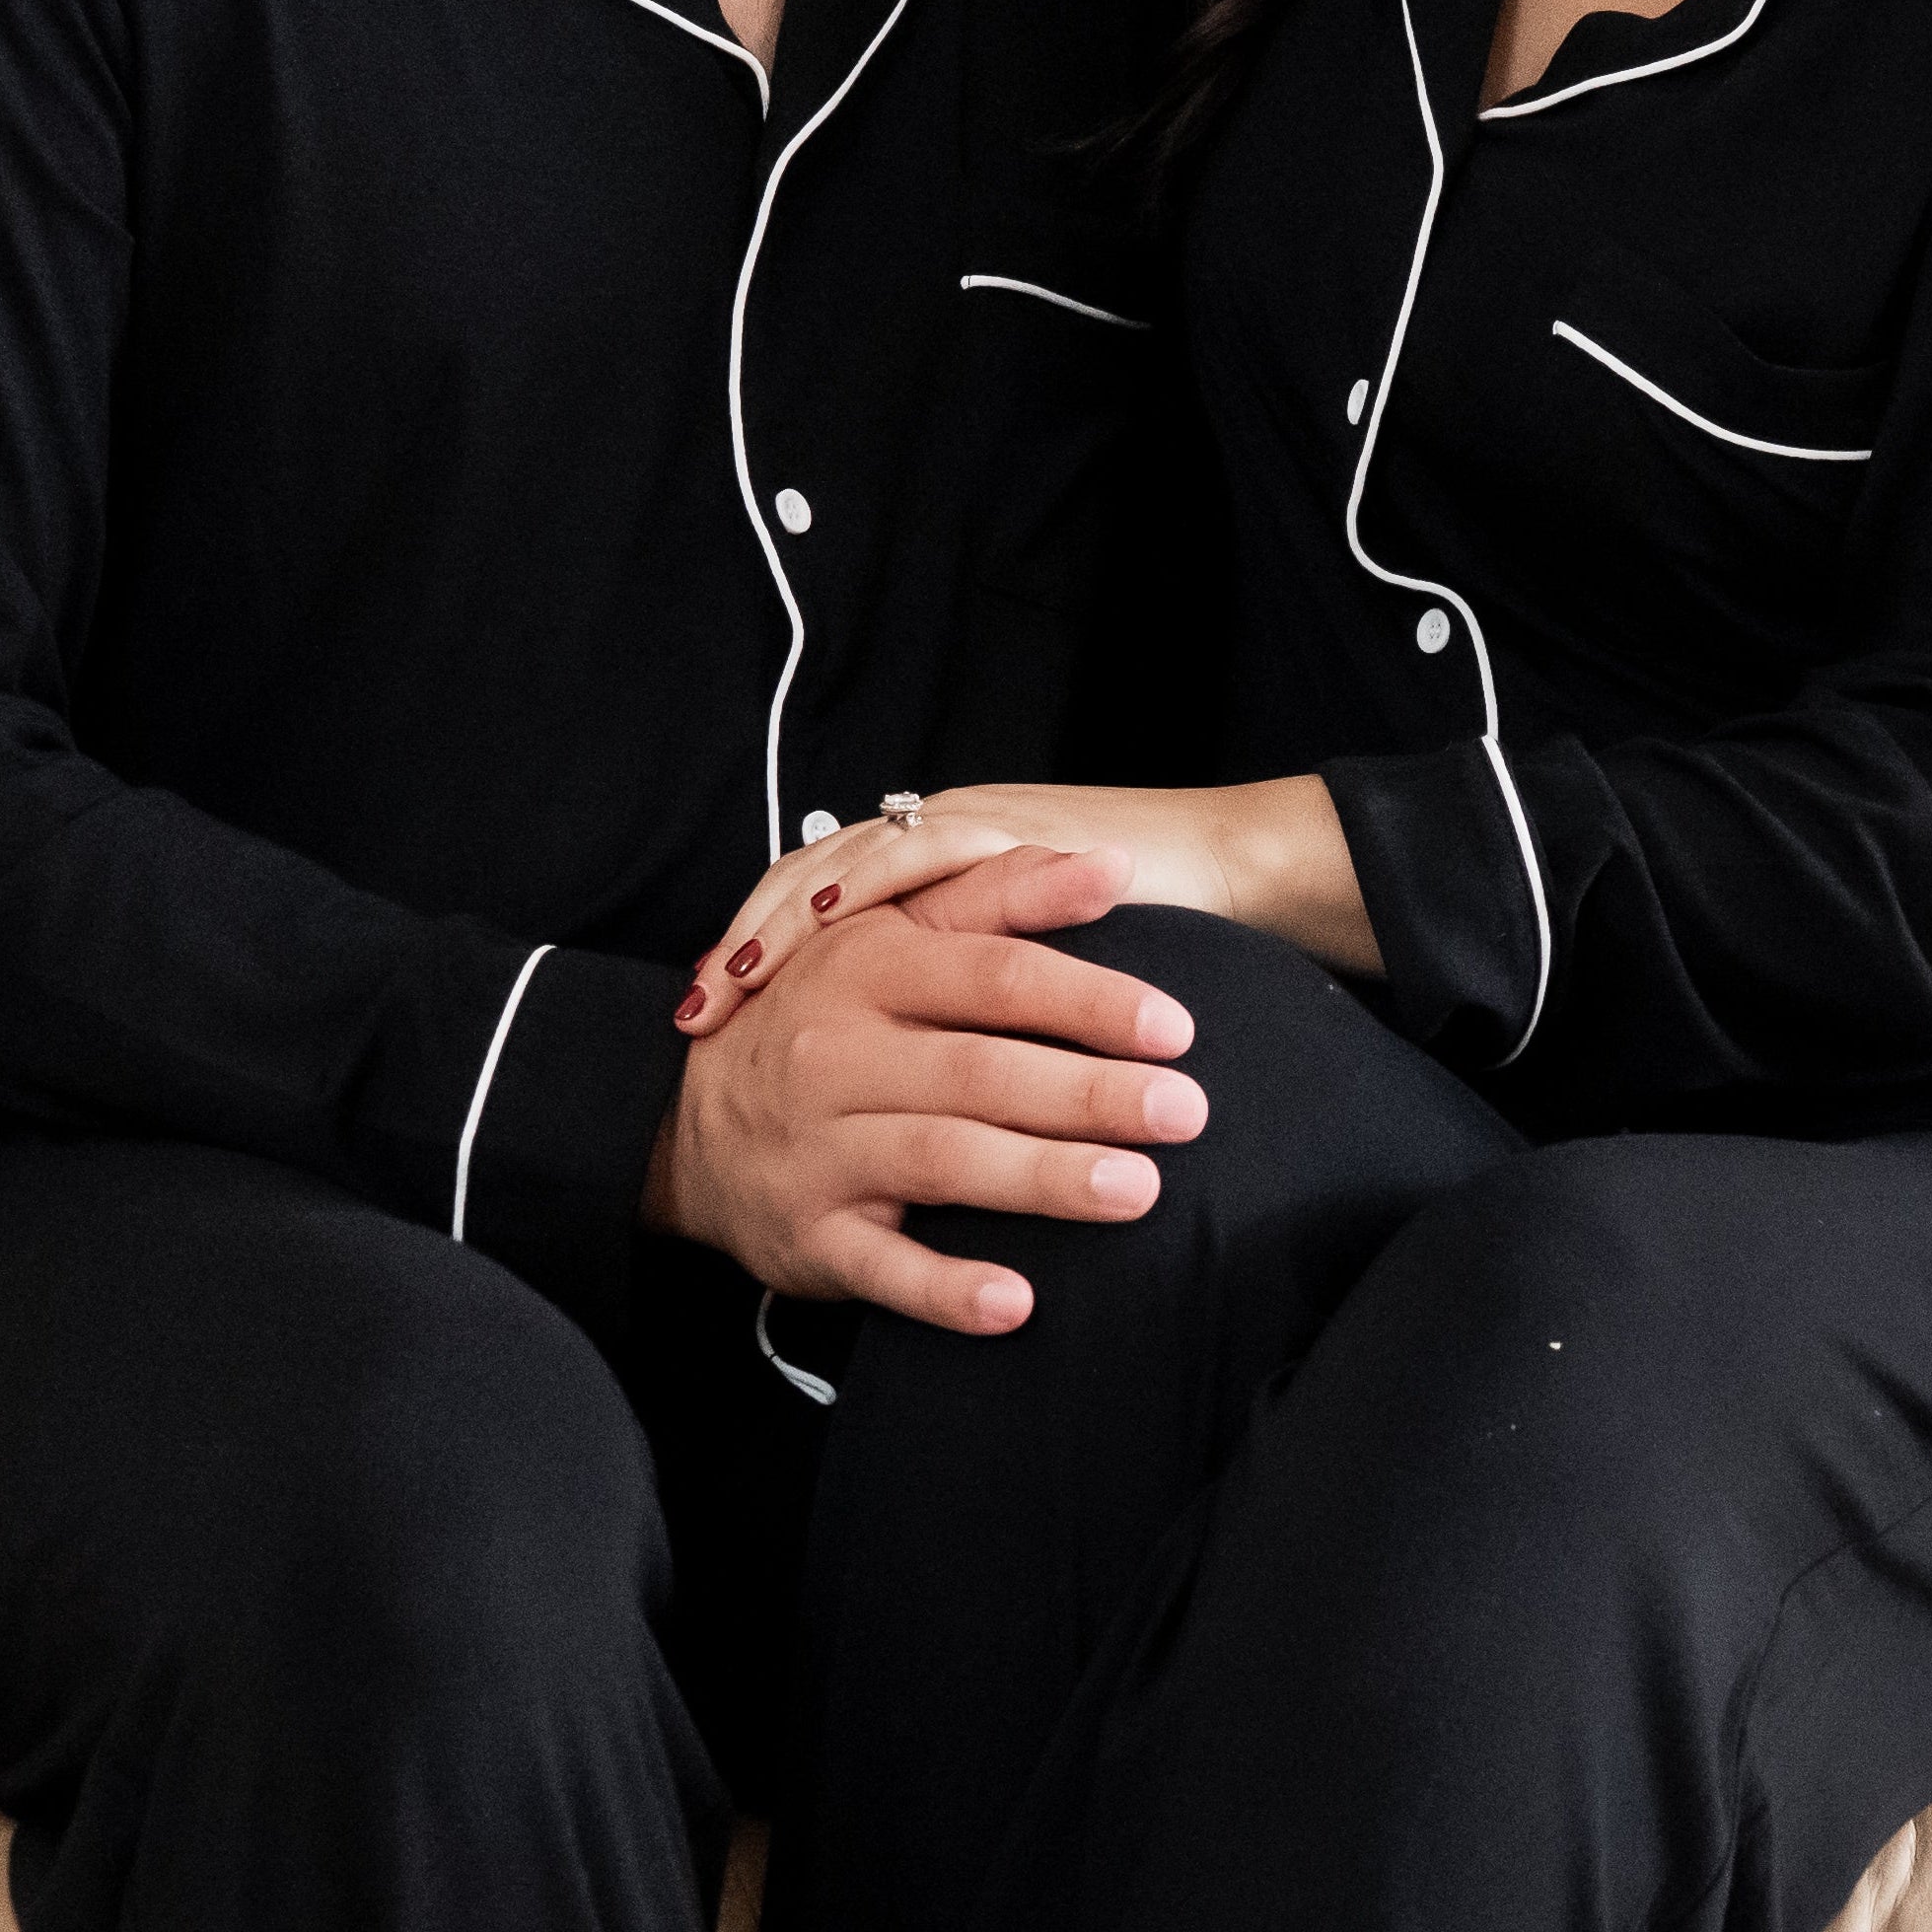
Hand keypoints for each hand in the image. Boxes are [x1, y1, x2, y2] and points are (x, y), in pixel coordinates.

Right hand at [644, 846, 1209, 1335]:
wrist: (683, 1127)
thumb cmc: (822, 1020)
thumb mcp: (891, 939)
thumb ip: (998, 898)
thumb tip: (1108, 861)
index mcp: (863, 970)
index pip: (991, 976)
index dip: (1087, 999)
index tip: (1175, 1027)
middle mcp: (835, 1056)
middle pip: (978, 1070)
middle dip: (1089, 1093)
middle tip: (1187, 1112)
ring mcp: (819, 1151)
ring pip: (940, 1161)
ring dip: (1041, 1177)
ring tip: (1137, 1191)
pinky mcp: (809, 1237)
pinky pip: (882, 1268)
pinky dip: (948, 1289)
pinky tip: (1019, 1303)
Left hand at [675, 776, 1372, 1044]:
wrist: (1236, 873)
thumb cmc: (1147, 944)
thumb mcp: (1036, 997)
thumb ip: (980, 1025)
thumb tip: (930, 1102)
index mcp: (936, 886)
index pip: (819, 912)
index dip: (757, 962)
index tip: (700, 1026)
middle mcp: (939, 846)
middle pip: (808, 887)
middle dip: (746, 952)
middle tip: (695, 1017)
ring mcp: (976, 828)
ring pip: (846, 865)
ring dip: (785, 924)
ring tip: (737, 983)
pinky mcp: (1016, 829)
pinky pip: (922, 855)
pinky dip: (868, 889)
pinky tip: (830, 924)